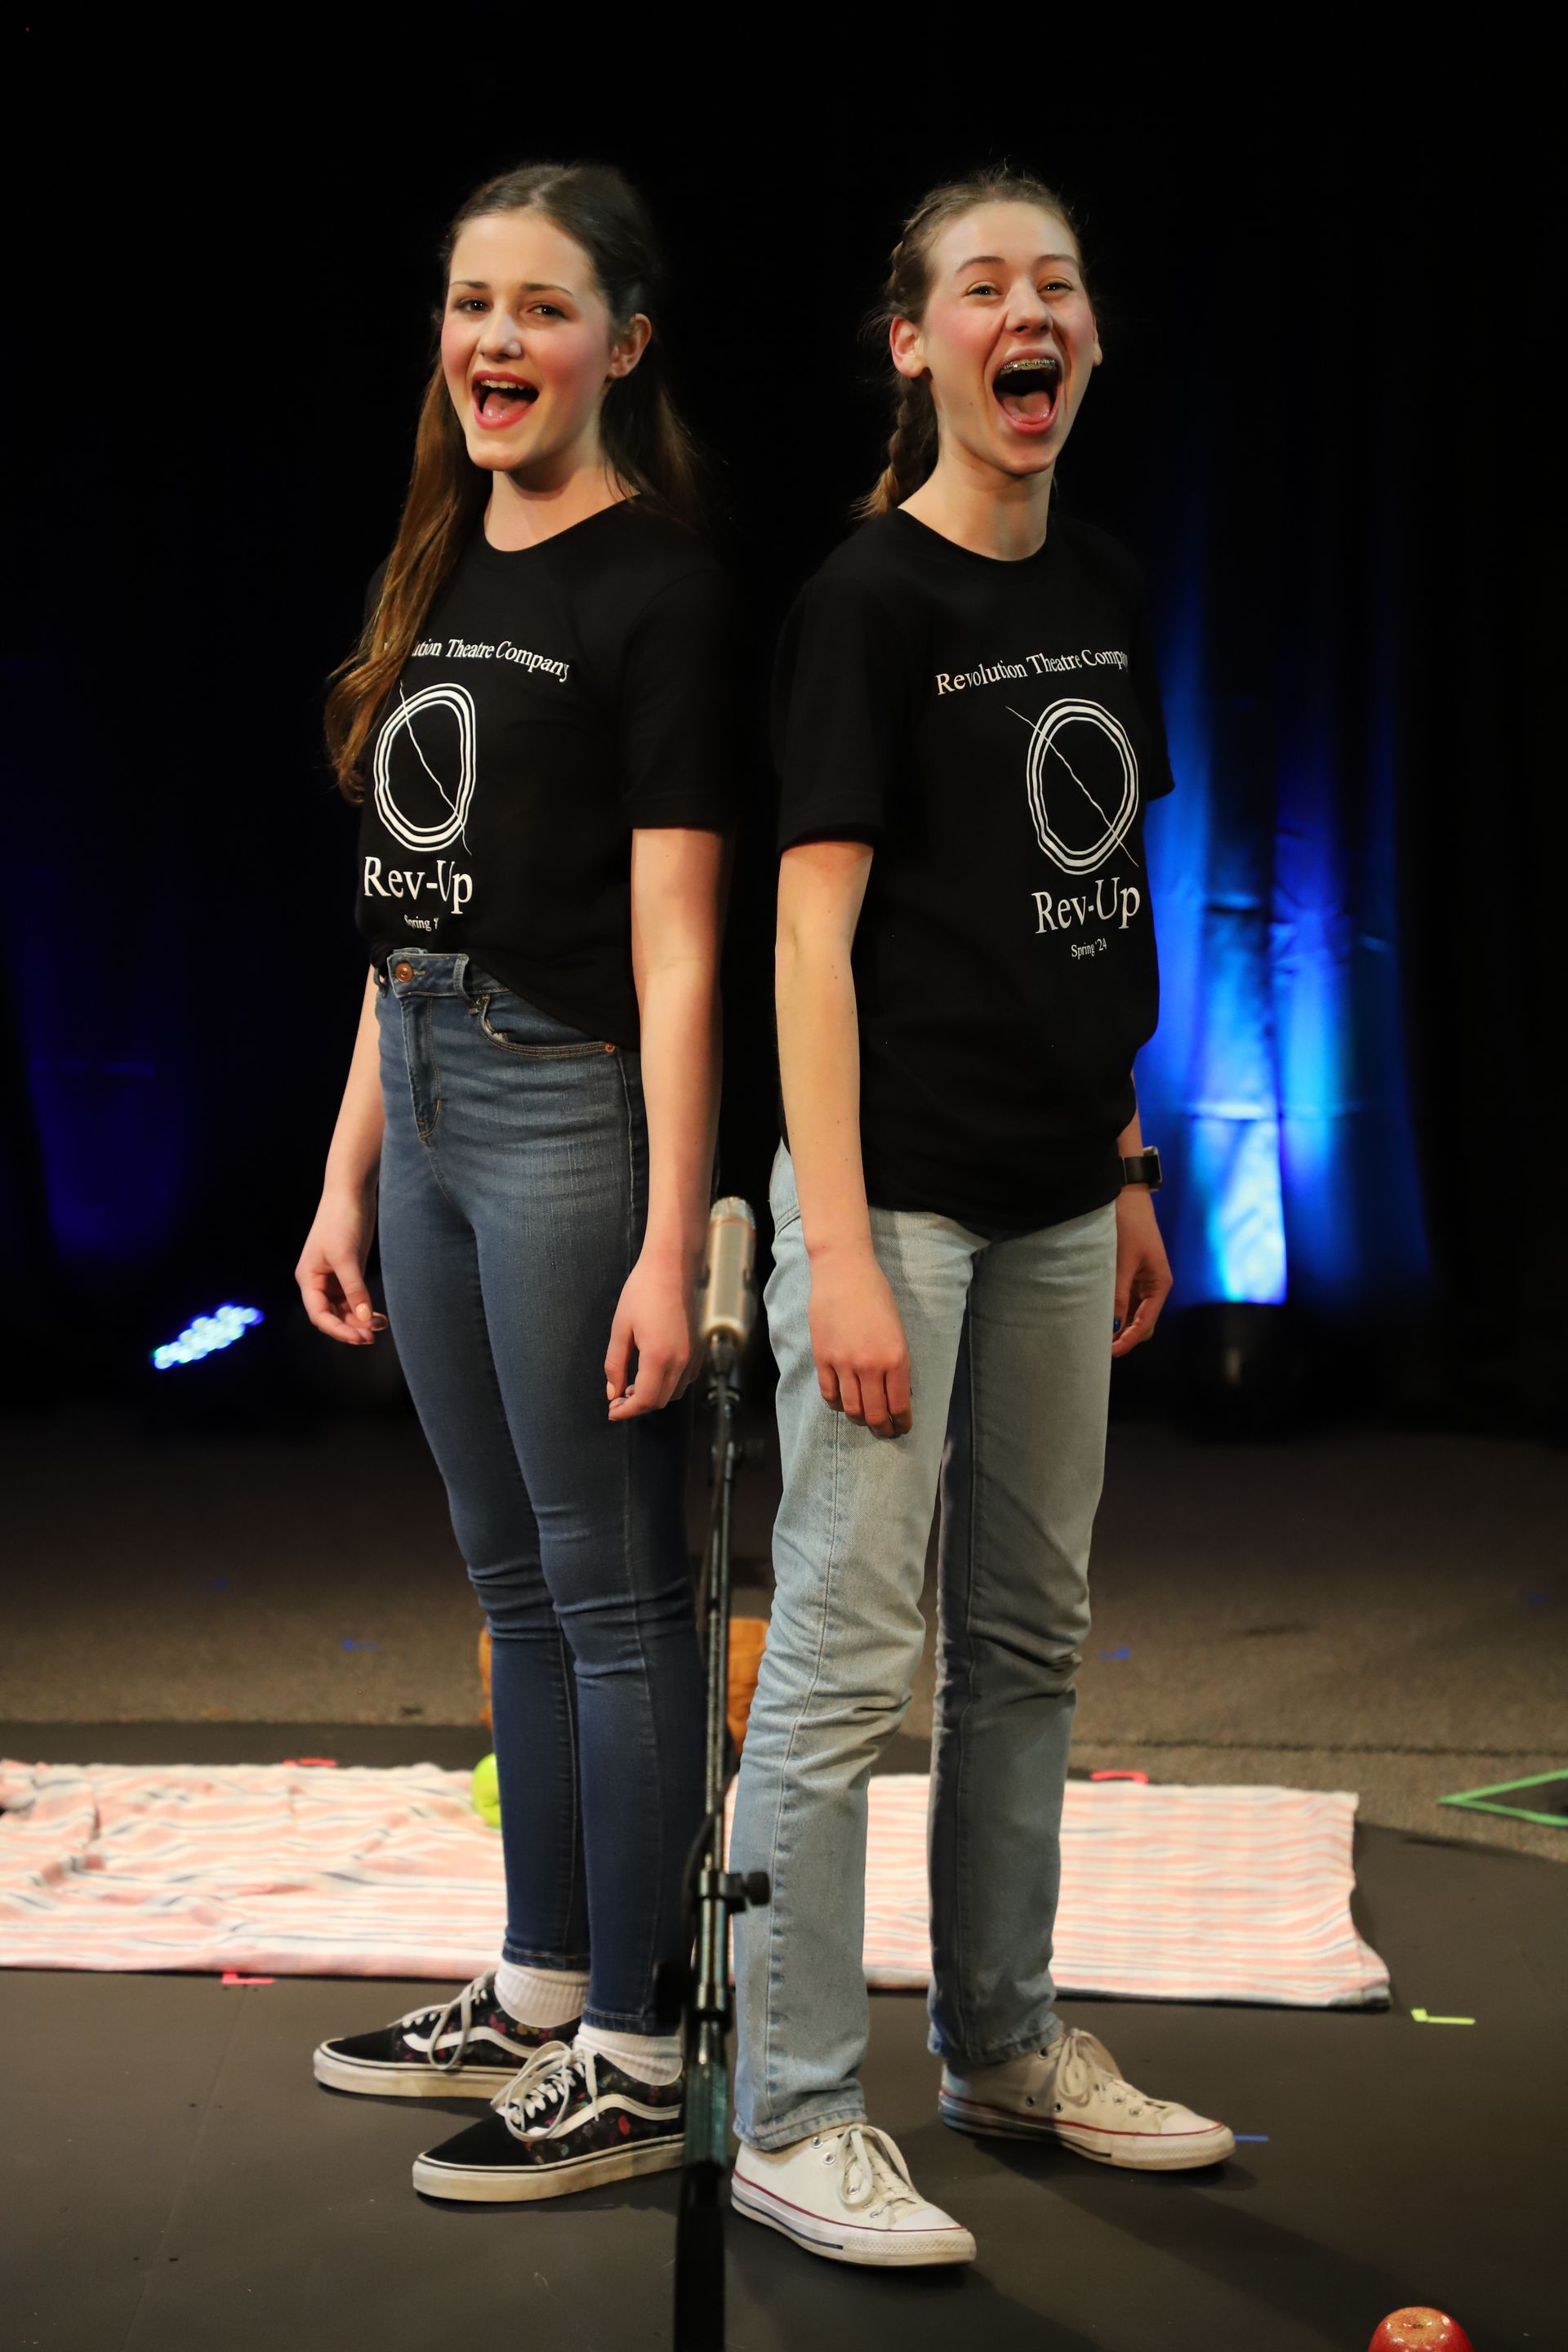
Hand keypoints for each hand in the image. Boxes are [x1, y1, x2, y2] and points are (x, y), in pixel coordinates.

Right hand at [295, 1185, 387, 1345]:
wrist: (351, 1193)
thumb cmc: (341, 1221)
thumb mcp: (347, 1257)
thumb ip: (355, 1289)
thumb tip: (365, 1320)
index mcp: (308, 1279)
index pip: (319, 1315)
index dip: (338, 1330)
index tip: (360, 1337)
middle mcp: (318, 1282)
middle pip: (332, 1316)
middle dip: (350, 1327)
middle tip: (372, 1337)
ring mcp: (334, 1277)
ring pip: (345, 1310)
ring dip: (360, 1320)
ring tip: (380, 1327)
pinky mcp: (350, 1271)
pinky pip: (355, 1299)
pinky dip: (366, 1309)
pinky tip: (379, 1316)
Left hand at [605, 1251, 698, 1419]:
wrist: (672, 1268)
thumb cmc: (643, 1292)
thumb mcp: (620, 1329)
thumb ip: (615, 1364)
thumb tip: (612, 1392)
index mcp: (658, 1357)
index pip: (644, 1400)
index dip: (626, 1411)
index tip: (611, 1411)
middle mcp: (680, 1361)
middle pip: (659, 1401)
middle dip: (637, 1406)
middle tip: (617, 1398)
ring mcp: (692, 1356)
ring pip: (674, 1393)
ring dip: (653, 1396)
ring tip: (632, 1385)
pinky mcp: (698, 1349)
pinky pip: (685, 1379)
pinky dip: (668, 1384)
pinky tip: (653, 1372)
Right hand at [807, 1244, 912, 1436]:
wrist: (844, 1272)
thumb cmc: (876, 1296)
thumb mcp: (898, 1330)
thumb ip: (897, 1362)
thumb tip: (897, 1391)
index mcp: (896, 1357)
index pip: (899, 1404)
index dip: (901, 1421)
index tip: (902, 1426)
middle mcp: (871, 1365)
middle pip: (875, 1414)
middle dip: (883, 1429)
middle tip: (885, 1431)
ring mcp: (844, 1363)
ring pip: (851, 1409)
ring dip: (860, 1420)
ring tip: (864, 1420)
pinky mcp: (822, 1358)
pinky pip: (829, 1394)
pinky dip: (837, 1404)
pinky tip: (843, 1402)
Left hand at [1112, 1188, 1171, 1356]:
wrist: (1126, 1197)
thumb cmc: (1128, 1225)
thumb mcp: (1122, 1262)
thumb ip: (1118, 1294)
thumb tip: (1114, 1326)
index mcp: (1160, 1285)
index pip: (1146, 1323)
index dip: (1129, 1340)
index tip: (1110, 1352)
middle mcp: (1155, 1287)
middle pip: (1143, 1324)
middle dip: (1126, 1337)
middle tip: (1100, 1347)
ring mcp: (1144, 1282)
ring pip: (1134, 1314)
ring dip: (1119, 1325)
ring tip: (1097, 1334)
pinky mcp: (1132, 1275)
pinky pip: (1126, 1301)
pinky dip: (1115, 1311)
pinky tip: (1099, 1315)